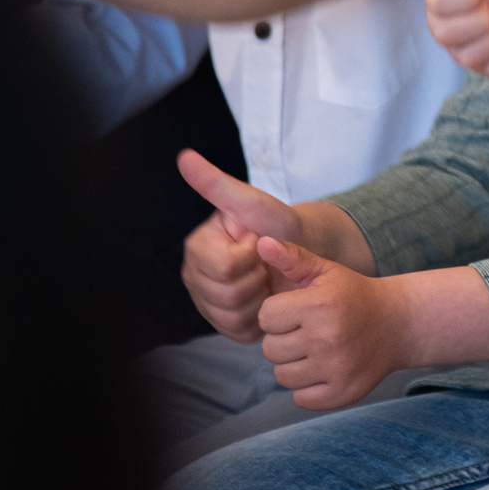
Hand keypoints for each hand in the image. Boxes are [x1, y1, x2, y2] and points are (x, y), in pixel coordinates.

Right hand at [177, 148, 305, 341]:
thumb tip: (185, 156)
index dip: (249, 253)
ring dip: (261, 297)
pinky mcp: (225, 325)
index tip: (258, 239)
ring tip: (267, 279)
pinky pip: (240, 332)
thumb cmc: (279, 225)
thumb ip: (217, 183)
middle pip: (225, 295)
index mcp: (197, 247)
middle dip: (257, 277)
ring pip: (232, 316)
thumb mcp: (252, 202)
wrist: (303, 253)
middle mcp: (195, 277)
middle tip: (265, 262)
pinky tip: (267, 299)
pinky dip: (262, 317)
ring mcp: (208, 304)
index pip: (221, 265)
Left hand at [254, 235, 401, 410]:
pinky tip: (324, 369)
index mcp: (319, 304)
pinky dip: (307, 388)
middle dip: (284, 339)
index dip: (278, 313)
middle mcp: (327, 337)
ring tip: (315, 350)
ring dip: (293, 365)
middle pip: (270, 349)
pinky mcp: (343, 393)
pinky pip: (300, 398)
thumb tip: (260, 242)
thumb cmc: (354, 294)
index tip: (299, 311)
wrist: (399, 323)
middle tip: (309, 331)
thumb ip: (291, 257)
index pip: (265, 317)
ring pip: (282, 376)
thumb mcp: (326, 271)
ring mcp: (336, 368)